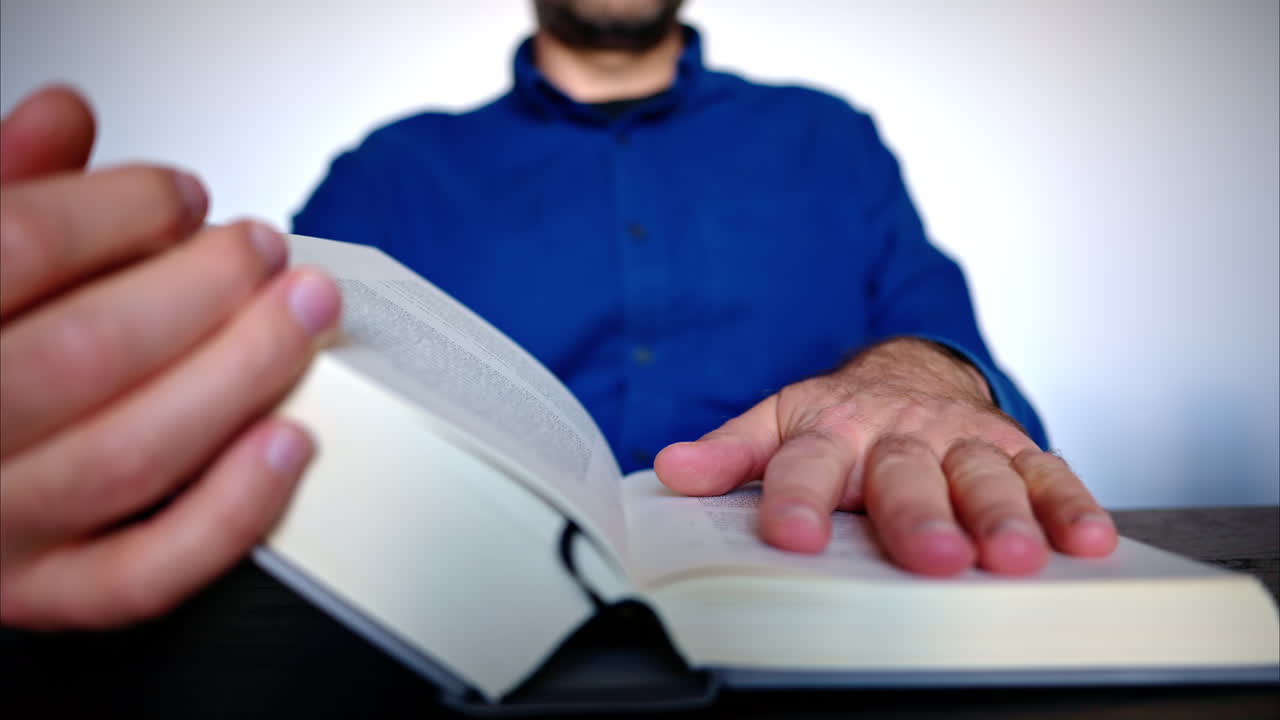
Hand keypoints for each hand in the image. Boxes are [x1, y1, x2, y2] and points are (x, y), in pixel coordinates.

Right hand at [0, 87, 341, 627]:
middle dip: (202, 288)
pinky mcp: (45, 591)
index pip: (17, 248)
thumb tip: (65, 116)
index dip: (118, 210)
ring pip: (130, 456)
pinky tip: (289, 443)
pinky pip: (146, 572)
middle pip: (87, 354)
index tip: (183, 194)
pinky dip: (230, 512)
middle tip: (267, 250)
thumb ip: (4, 190)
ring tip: (304, 315)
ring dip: (240, 376)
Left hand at [655, 337, 1115, 575]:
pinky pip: (1047, 472)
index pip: (808, 465)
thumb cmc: (838, 416)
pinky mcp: (1012, 447)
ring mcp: (959, 439)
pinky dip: (1070, 503)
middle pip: (905, 475)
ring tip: (1011, 558)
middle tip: (931, 557)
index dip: (800, 499)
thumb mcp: (779, 422)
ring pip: (982, 474)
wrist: (906, 372)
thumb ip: (731, 451)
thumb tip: (669, 469)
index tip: (794, 536)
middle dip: (919, 516)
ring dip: (1002, 514)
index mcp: (832, 430)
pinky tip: (1087, 540)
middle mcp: (898, 433)